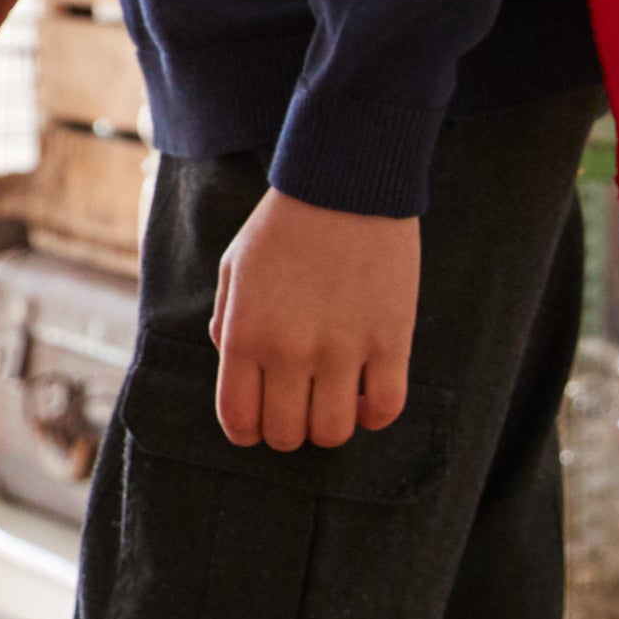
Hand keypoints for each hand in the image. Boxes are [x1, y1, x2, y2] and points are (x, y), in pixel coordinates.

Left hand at [211, 189, 418, 449]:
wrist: (344, 183)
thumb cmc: (283, 225)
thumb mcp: (234, 268)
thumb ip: (227, 323)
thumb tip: (232, 365)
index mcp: (246, 334)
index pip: (240, 420)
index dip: (248, 432)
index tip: (259, 422)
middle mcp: (291, 350)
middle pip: (288, 435)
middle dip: (289, 431)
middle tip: (298, 406)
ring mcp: (343, 348)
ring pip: (335, 432)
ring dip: (331, 425)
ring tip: (333, 399)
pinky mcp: (391, 340)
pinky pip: (386, 408)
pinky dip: (375, 414)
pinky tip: (368, 394)